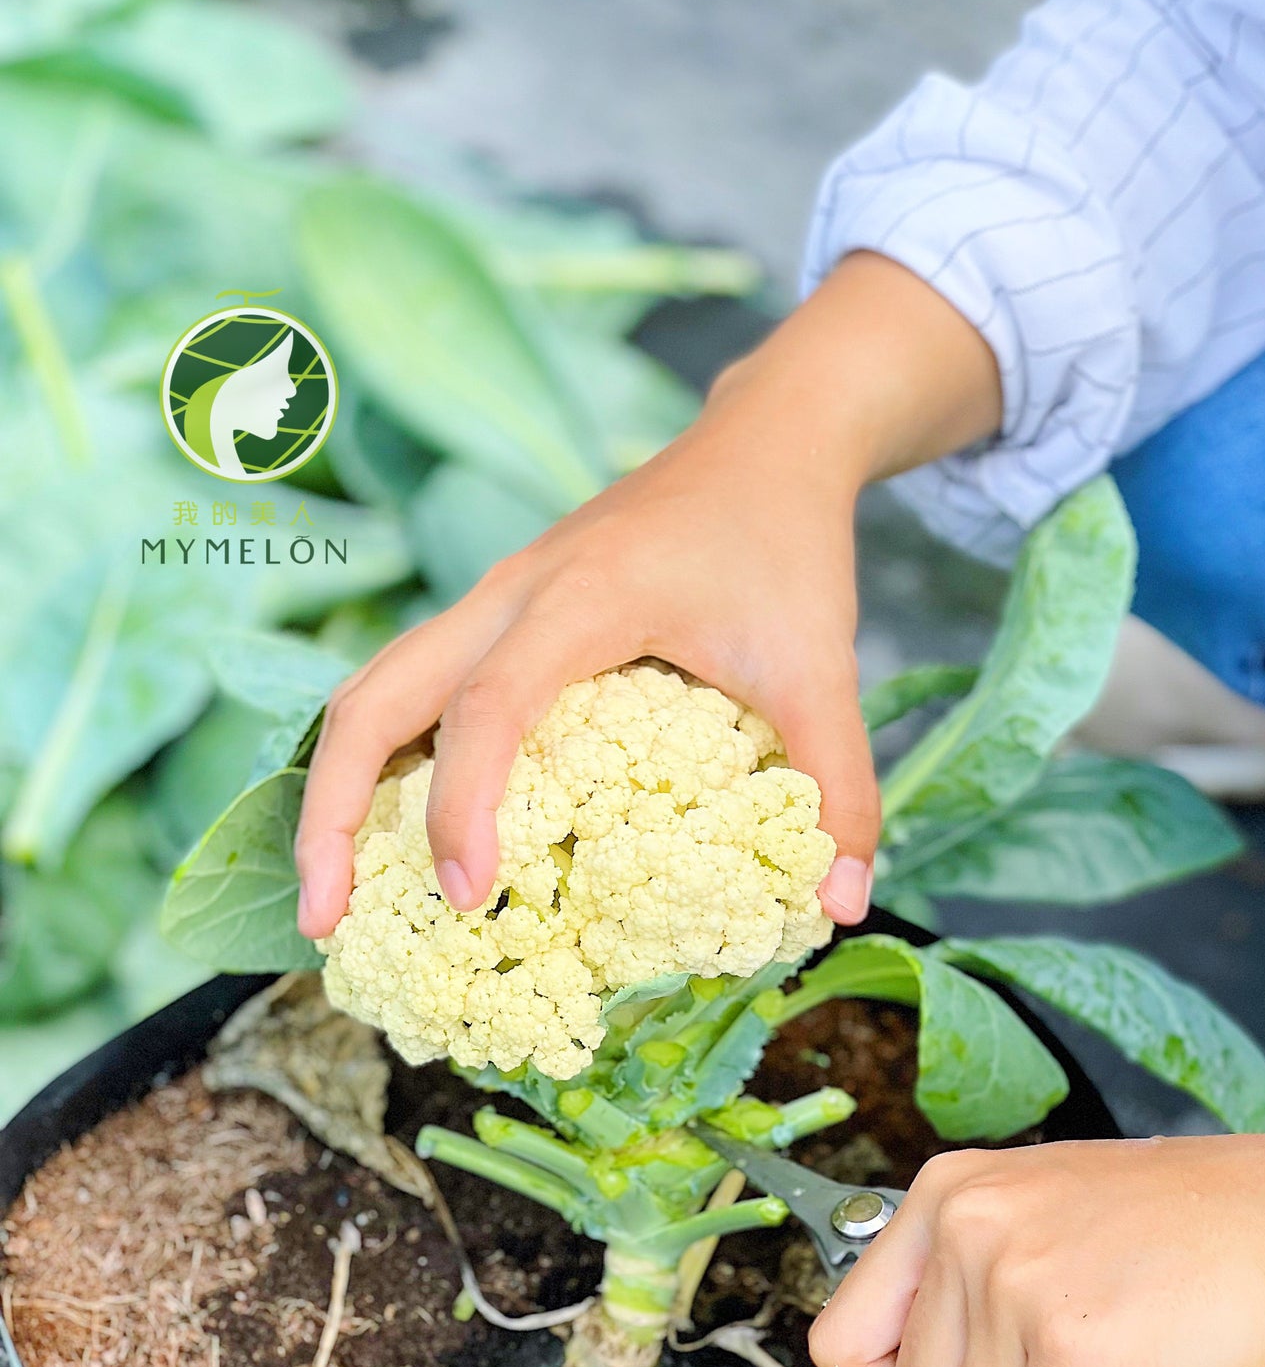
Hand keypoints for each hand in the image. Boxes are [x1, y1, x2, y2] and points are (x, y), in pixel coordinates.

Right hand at [295, 252, 1001, 937]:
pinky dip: (379, 759)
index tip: (467, 896)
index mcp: (581, 598)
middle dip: (330, 810)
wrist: (766, 443)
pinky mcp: (497, 613)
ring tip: (333, 896)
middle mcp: (510, 593)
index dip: (463, 804)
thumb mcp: (826, 667)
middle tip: (322, 924)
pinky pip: (406, 685)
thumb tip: (838, 906)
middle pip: (372, 695)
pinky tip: (392, 834)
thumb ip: (840, 784)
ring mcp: (492, 598)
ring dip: (335, 786)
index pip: (489, 707)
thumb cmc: (785, 545)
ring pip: (370, 687)